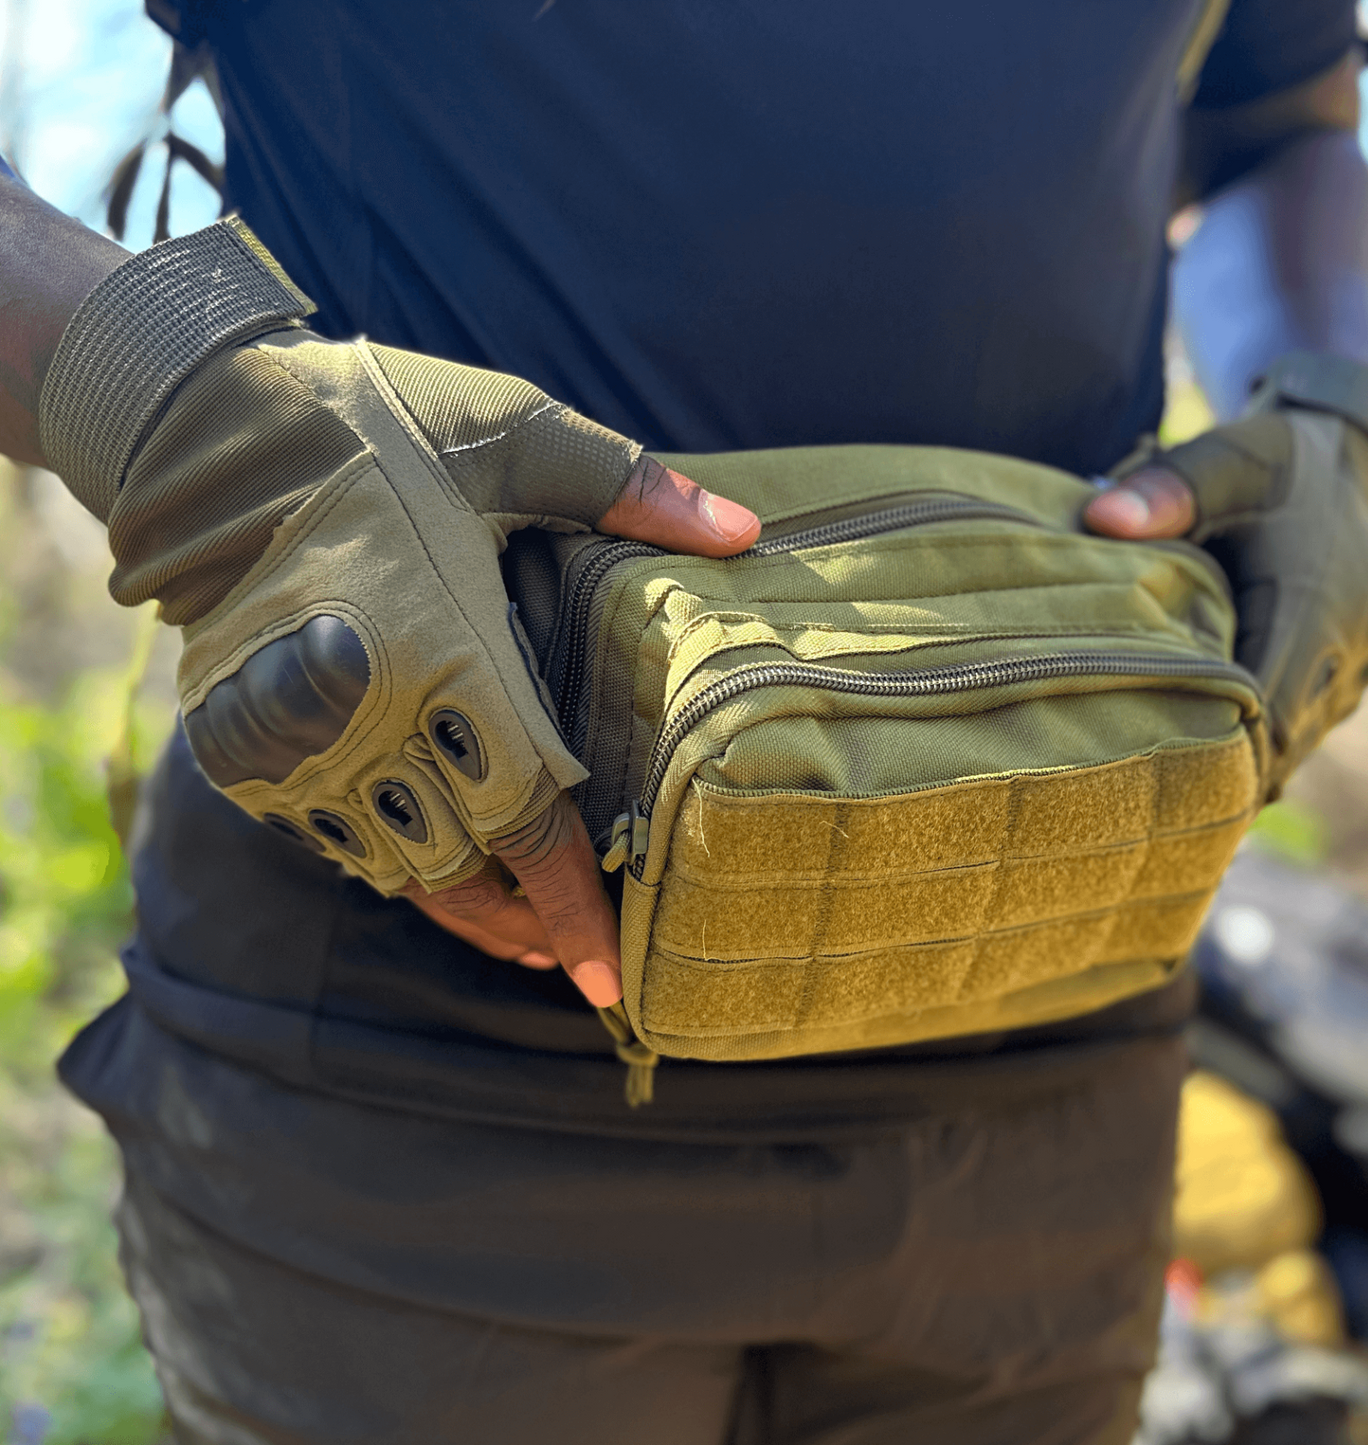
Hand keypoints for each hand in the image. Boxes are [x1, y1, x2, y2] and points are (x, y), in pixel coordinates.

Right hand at [36, 218, 758, 1008]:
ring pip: (394, 865)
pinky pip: (333, 835)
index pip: (527, 818)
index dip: (571, 906)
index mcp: (446, 653)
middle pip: (463, 868)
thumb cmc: (374, 424)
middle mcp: (369, 716)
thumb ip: (629, 489)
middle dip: (526, 928)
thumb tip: (747, 534)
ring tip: (522, 935)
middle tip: (581, 961)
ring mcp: (298, 738)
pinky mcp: (245, 742)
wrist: (201, 425)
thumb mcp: (512, 432)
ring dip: (462, 910)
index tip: (610, 977)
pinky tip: (435, 866)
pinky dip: (392, 864)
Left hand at [1084, 354, 1367, 797]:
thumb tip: (1097, 518)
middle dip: (1222, 771)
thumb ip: (1163, 490)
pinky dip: (1264, 738)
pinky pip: (1308, 721)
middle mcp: (1348, 642)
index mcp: (1315, 602)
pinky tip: (1206, 752)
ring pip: (1299, 739)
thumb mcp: (1221, 459)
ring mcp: (1358, 660)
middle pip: (1283, 739)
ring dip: (1244, 759)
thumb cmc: (1270, 463)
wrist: (1342, 458)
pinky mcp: (1355, 667)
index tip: (1158, 780)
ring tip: (1168, 789)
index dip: (1218, 753)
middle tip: (1144, 803)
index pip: (1270, 709)